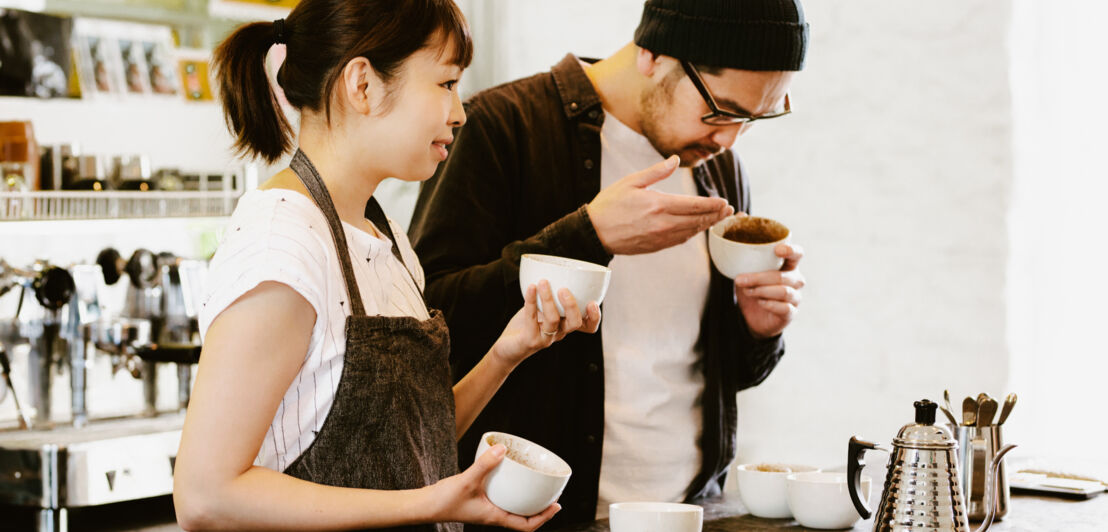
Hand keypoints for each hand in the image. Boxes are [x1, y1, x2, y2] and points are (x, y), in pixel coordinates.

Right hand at [429, 444, 560, 530]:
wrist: (424, 505)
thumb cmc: (444, 500)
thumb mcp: (467, 480)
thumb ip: (484, 464)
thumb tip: (503, 449)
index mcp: (495, 517)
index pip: (526, 525)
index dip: (544, 518)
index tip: (557, 505)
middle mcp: (493, 515)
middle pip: (523, 517)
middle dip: (540, 509)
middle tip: (553, 495)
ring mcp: (487, 508)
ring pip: (513, 508)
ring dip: (526, 500)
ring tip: (537, 486)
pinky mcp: (480, 500)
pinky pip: (502, 498)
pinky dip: (511, 490)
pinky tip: (511, 476)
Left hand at [492, 280, 601, 367]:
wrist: (507, 347)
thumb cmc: (526, 324)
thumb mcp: (541, 308)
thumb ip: (550, 295)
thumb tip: (554, 268)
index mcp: (565, 325)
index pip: (588, 327)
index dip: (594, 317)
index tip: (593, 302)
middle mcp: (558, 333)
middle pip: (575, 323)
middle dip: (572, 306)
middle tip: (564, 289)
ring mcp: (545, 339)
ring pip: (553, 320)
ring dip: (548, 299)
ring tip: (543, 282)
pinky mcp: (530, 340)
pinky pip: (532, 318)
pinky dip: (531, 300)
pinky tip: (530, 287)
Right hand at [587, 155, 732, 254]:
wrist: (594, 232)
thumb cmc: (610, 204)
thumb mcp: (631, 181)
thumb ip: (656, 172)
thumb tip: (675, 159)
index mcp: (658, 204)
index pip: (694, 205)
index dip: (712, 204)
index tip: (725, 202)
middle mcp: (662, 223)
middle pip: (697, 220)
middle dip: (715, 215)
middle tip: (730, 210)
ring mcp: (659, 237)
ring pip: (691, 232)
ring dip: (706, 225)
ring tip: (719, 219)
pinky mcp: (655, 246)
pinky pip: (679, 240)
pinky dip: (692, 234)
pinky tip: (697, 229)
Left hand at [734, 243, 804, 338]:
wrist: (752, 316)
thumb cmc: (753, 289)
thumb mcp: (748, 274)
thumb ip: (746, 265)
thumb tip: (732, 257)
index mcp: (788, 266)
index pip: (797, 254)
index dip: (791, 250)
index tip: (777, 250)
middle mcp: (795, 280)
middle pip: (782, 276)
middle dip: (759, 278)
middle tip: (740, 280)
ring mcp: (795, 297)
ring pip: (784, 292)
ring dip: (762, 291)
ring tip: (747, 291)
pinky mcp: (791, 313)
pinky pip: (785, 308)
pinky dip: (771, 305)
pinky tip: (760, 302)